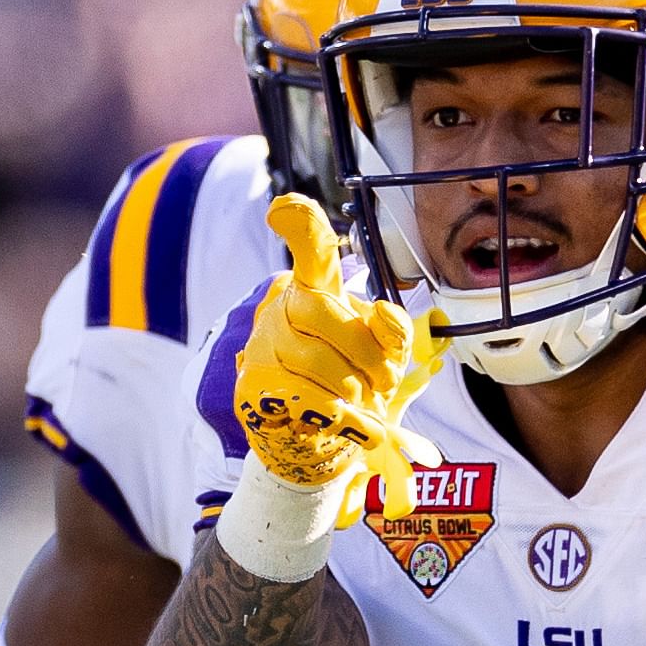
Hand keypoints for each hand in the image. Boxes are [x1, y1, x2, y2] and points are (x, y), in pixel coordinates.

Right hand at [235, 198, 437, 497]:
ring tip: (366, 404)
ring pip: (316, 361)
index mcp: (317, 290)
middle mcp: (283, 308)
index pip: (311, 249)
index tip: (283, 210)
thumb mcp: (384, 354)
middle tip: (384, 381)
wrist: (316, 436)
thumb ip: (392, 332)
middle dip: (366, 353)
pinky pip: (304, 400)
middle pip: (320, 310)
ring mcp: (262, 346)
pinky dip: (346, 420)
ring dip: (356, 391)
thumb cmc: (352, 380)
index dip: (300, 225)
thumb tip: (385, 313)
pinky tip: (362, 429)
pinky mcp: (253, 388)